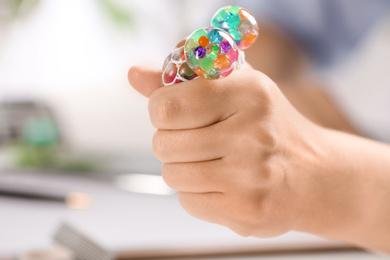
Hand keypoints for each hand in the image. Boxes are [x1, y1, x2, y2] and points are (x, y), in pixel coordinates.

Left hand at [128, 66, 324, 237]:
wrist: (316, 175)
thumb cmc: (268, 127)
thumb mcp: (235, 89)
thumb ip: (181, 81)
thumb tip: (134, 74)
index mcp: (247, 93)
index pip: (167, 106)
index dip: (159, 111)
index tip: (172, 113)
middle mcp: (251, 134)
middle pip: (164, 144)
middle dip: (170, 142)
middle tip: (194, 139)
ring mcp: (250, 176)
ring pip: (172, 175)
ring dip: (182, 169)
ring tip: (210, 162)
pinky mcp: (246, 211)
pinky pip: (188, 202)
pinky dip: (197, 193)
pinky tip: (223, 184)